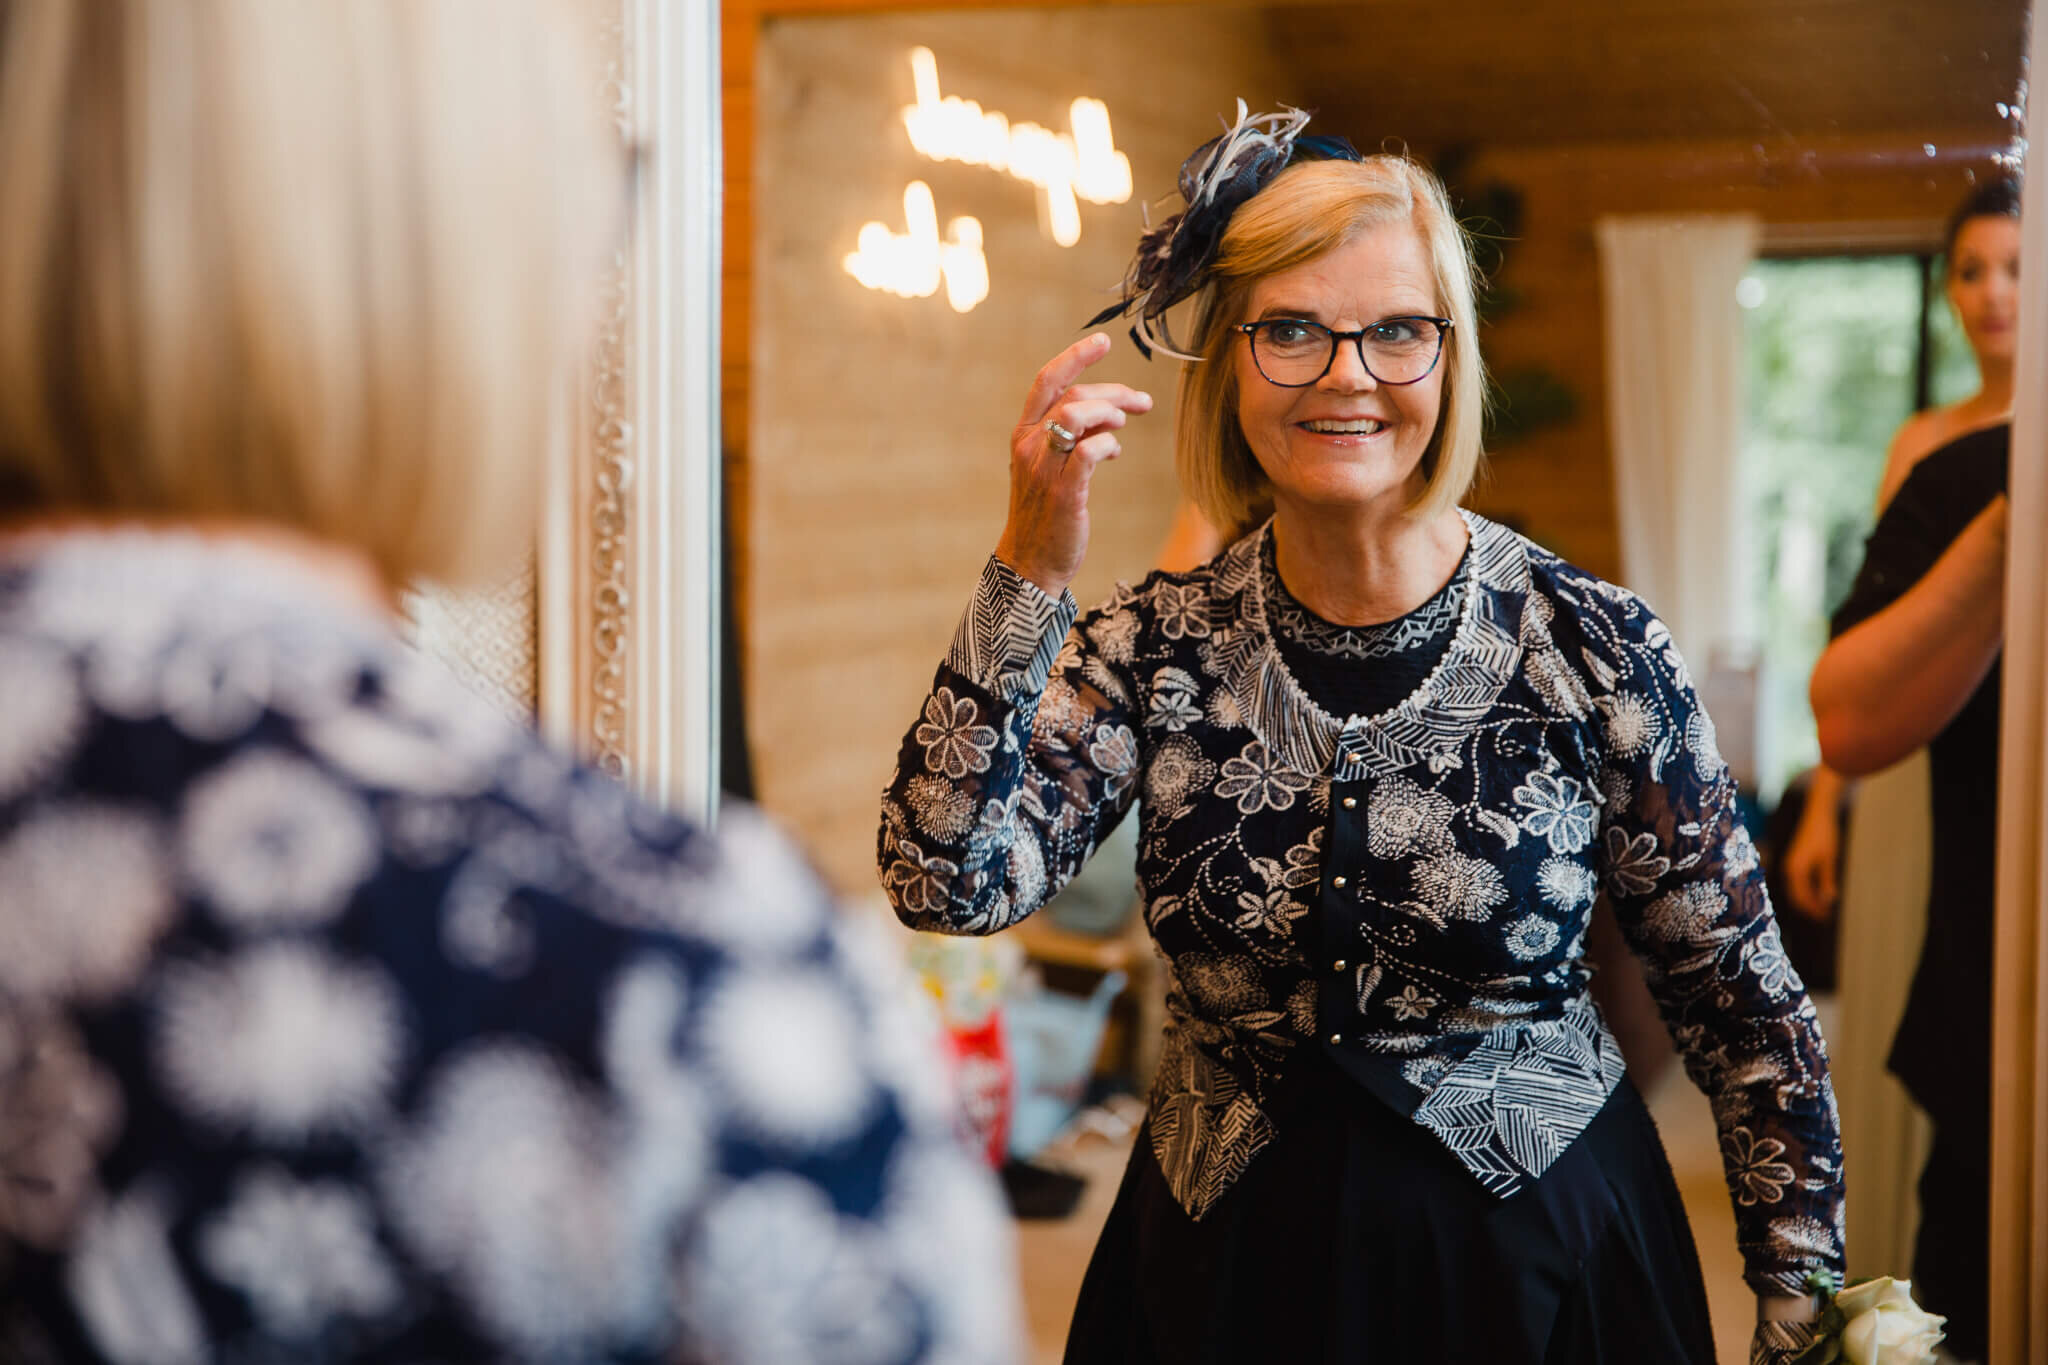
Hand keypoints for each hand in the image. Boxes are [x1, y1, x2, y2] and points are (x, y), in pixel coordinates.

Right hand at [994, 333, 1152, 597]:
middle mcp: (1029, 446)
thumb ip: (1070, 437)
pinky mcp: (1064, 492)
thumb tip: (1108, 413)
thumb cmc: (1046, 513)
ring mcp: (1044, 469)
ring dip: (1110, 412)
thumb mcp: (1050, 467)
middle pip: (1074, 396)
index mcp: (1023, 435)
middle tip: (1143, 402)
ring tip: (1125, 424)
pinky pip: (1090, 451)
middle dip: (1115, 392)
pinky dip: (1109, 444)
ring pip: (1078, 415)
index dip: (1075, 356)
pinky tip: (1115, 453)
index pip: (1046, 381)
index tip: (1104, 341)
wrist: (1031, 562)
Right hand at [1782, 799, 1838, 920]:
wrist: (1818, 815)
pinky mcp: (1794, 861)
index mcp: (1795, 870)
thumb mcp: (1829, 860)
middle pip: (1796, 896)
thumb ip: (1827, 880)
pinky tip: (1819, 893)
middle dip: (1809, 907)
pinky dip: (1808, 890)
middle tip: (1825, 917)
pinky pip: (1798, 882)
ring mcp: (1790, 865)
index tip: (1825, 917)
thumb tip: (1828, 900)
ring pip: (1796, 890)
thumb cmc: (1824, 835)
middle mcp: (1789, 869)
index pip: (1801, 897)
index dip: (1813, 909)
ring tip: (1823, 907)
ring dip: (1809, 899)